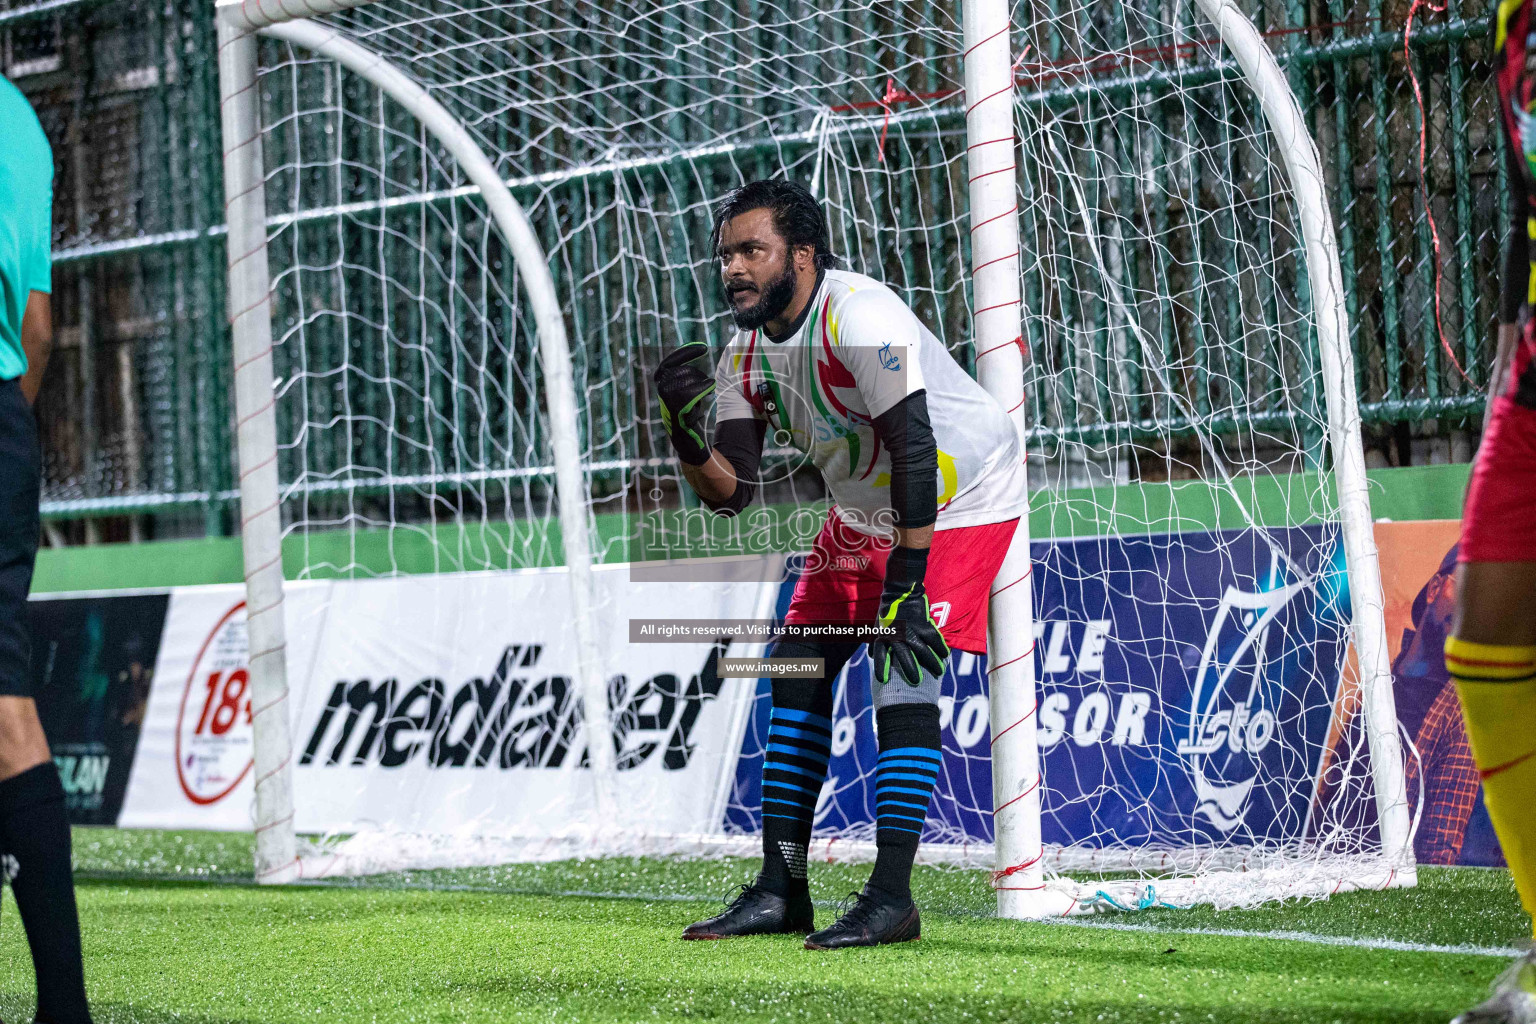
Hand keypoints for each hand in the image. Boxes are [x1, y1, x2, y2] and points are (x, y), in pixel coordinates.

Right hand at [653, 343, 715, 464]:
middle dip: (697, 374)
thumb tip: (696, 349)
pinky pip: (690, 393)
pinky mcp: (676, 411)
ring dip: (701, 384)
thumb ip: (686, 373)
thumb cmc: (689, 414)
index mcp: (661, 383)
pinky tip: (711, 388)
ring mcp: (667, 401)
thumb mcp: (686, 389)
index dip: (685, 353)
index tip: (703, 348)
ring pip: (687, 381)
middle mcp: (661, 391)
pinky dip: (703, 388)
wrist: (688, 441)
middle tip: (706, 386)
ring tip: (706, 392)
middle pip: (682, 371)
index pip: (670, 362)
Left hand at [868, 548, 948, 686]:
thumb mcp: (877, 625)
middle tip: (916, 682)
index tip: (882, 680)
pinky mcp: (922, 623)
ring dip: (931, 662)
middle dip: (911, 670)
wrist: (900, 590)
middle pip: (904, 657)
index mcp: (883, 635)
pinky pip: (933, 638)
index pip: (880, 655)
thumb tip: (871, 656)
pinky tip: (945, 655)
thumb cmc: (888, 610)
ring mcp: (910, 629)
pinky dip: (940, 647)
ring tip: (938, 672)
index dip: (881, 668)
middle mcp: (896, 634)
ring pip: (923, 650)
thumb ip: (875, 642)